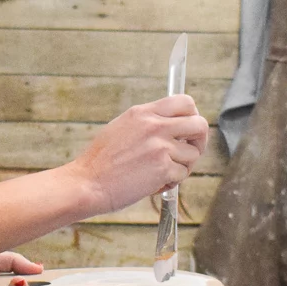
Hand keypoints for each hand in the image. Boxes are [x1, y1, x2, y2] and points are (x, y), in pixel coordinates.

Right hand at [67, 95, 209, 213]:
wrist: (87, 183)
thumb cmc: (100, 161)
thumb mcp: (122, 127)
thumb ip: (148, 122)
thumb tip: (173, 127)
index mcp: (143, 113)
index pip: (185, 102)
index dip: (193, 116)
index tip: (188, 130)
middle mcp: (154, 126)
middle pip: (199, 125)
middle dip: (199, 141)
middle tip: (189, 152)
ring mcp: (160, 147)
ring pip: (193, 154)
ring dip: (183, 166)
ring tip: (164, 172)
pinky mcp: (162, 168)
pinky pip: (182, 174)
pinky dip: (172, 182)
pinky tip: (154, 183)